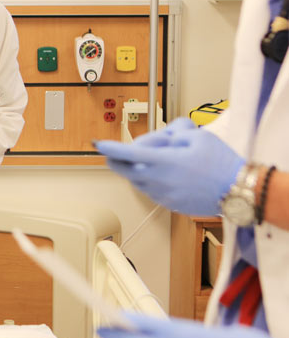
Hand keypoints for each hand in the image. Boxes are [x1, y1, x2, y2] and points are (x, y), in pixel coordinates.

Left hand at [94, 118, 244, 214]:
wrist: (239, 191)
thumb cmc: (221, 163)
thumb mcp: (198, 136)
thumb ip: (174, 132)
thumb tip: (162, 136)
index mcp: (164, 161)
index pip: (127, 153)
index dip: (110, 147)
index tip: (98, 144)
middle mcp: (158, 180)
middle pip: (124, 171)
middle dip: (115, 160)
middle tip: (113, 153)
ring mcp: (163, 195)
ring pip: (136, 181)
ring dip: (135, 170)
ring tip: (155, 159)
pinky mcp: (169, 204)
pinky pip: (150, 191)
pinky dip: (149, 181)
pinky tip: (165, 174)